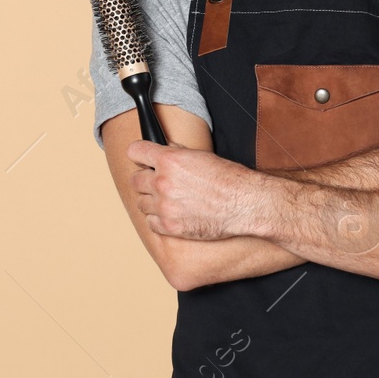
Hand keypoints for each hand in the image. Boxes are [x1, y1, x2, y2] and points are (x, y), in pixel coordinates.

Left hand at [126, 139, 263, 239]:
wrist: (243, 204)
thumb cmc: (228, 179)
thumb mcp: (201, 156)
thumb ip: (177, 153)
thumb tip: (164, 151)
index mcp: (169, 160)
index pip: (135, 151)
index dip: (140, 156)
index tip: (143, 160)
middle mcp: (162, 182)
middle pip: (135, 180)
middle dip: (146, 180)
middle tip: (159, 182)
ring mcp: (164, 206)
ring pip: (141, 202)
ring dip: (151, 200)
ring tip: (168, 200)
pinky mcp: (169, 226)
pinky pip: (150, 222)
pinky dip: (158, 219)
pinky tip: (171, 214)